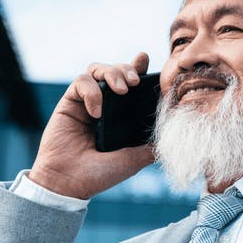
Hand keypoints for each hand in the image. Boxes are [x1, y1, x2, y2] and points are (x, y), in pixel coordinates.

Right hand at [28, 52, 155, 199]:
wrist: (68, 183)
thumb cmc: (99, 175)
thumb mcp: (133, 161)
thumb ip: (150, 148)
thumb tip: (173, 140)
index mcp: (120, 117)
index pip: (132, 86)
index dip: (139, 69)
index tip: (145, 60)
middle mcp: (105, 106)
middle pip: (116, 71)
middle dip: (127, 69)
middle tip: (135, 82)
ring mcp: (87, 102)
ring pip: (98, 69)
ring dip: (112, 73)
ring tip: (121, 89)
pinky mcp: (70, 102)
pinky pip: (81, 81)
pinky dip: (91, 91)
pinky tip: (96, 111)